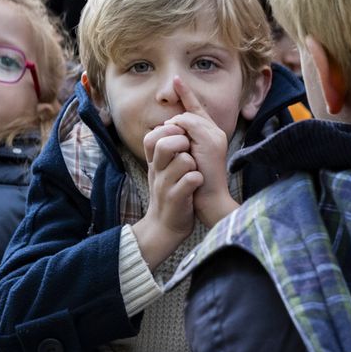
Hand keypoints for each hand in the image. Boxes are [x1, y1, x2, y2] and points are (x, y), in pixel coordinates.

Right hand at [133, 115, 201, 267]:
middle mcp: (157, 172)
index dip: (168, 131)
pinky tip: (198, 183)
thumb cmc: (169, 194)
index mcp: (153, 163)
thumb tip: (175, 124)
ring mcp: (165, 186)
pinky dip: (198, 178)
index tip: (181, 138)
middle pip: (165, 144)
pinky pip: (191, 179)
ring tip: (194, 170)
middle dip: (183, 142)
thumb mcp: (160, 171)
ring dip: (194, 163)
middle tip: (190, 152)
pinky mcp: (176, 198)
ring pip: (183, 160)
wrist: (165, 227)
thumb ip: (164, 150)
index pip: (152, 137)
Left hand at [167, 76, 236, 226]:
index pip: (197, 109)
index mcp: (211, 135)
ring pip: (187, 116)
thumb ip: (183, 141)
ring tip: (176, 146)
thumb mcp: (188, 158)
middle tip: (170, 139)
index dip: (186, 94)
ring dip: (175, 128)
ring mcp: (214, 135)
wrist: (210, 201)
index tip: (176, 80)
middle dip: (175, 122)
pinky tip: (177, 142)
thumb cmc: (197, 184)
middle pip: (189, 112)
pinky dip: (178, 130)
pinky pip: (188, 123)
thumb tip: (169, 126)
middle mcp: (215, 131)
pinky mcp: (211, 140)